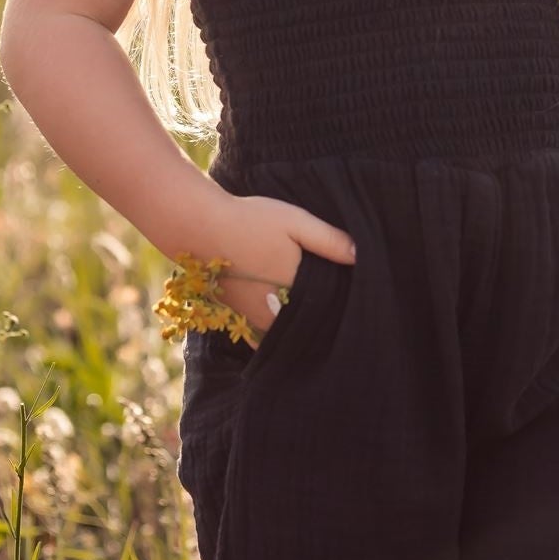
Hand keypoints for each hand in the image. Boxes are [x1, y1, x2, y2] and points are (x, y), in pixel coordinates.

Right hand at [204, 193, 356, 336]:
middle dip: (324, 324)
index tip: (358, 303)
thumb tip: (361, 256)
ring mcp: (253, 319)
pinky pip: (262, 339)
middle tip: (341, 316)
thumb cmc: (249, 220)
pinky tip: (281, 326)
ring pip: (286, 335)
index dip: (345, 308)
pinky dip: (274, 337)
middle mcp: (275, 312)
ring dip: (300, 331)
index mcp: (295, 289)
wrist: (197, 226)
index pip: (330, 310)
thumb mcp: (294, 221)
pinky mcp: (237, 319)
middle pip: (309, 327)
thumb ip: (329, 240)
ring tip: (316, 320)